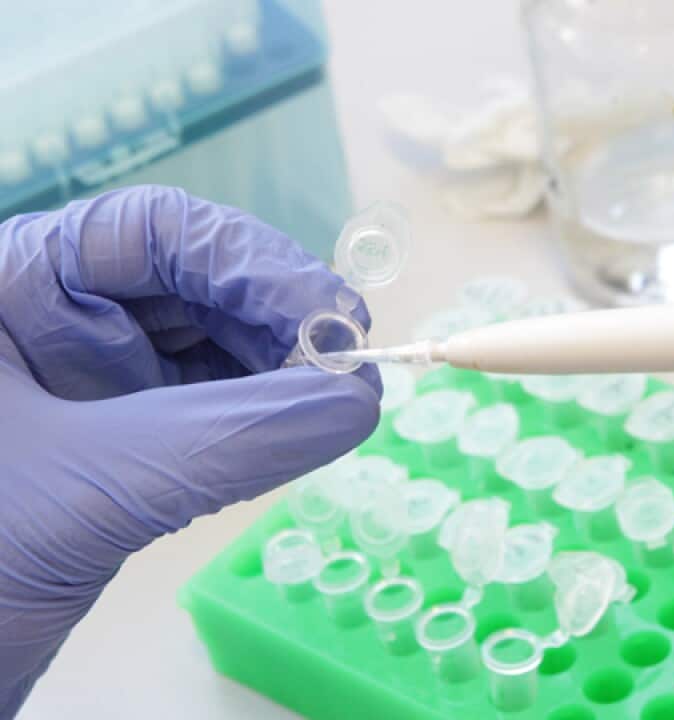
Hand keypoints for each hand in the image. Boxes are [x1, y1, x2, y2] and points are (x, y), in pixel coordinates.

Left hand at [0, 186, 380, 716]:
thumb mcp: (92, 489)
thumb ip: (228, 441)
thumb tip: (358, 402)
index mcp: (14, 286)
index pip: (150, 231)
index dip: (249, 259)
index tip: (327, 316)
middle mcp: (51, 316)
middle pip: (192, 280)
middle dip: (276, 316)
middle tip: (347, 366)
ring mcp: (84, 378)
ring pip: (209, 340)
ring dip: (281, 365)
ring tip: (335, 401)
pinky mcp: (114, 438)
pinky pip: (207, 403)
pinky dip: (262, 413)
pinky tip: (300, 428)